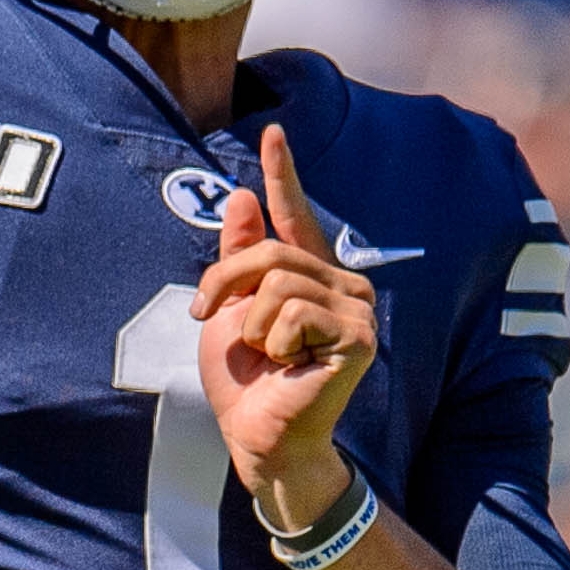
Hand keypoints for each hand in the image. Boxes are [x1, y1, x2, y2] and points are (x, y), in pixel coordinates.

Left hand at [191, 125, 377, 533]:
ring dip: (251, 323)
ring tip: (265, 355)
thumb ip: (238, 259)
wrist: (259, 438)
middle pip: (270, 250)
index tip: (273, 131)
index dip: (281, 174)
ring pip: (279, 280)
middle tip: (209, 316)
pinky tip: (288, 366)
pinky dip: (272, 341)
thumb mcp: (228, 311)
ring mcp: (357, 308)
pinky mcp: (359, 335)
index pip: (294, 215)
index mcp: (310, 275)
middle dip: (226, 283)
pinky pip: (293, 311)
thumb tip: (242, 197)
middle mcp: (342, 283)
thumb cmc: (246, 382)